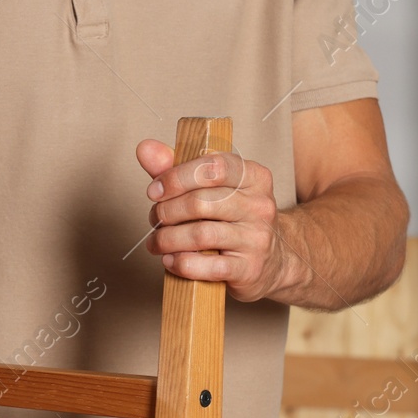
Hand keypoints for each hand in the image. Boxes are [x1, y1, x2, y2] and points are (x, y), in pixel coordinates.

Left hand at [136, 140, 286, 302]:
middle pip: (200, 202)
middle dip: (167, 211)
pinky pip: (209, 266)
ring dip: (168, 239)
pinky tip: (170, 260)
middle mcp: (260, 205)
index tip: (154, 190)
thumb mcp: (213, 189)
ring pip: (201, 234)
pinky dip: (182, 263)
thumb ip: (178, 169)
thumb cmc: (233, 220)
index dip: (176, 177)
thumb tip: (145, 149)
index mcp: (253, 177)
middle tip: (155, 219)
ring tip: (156, 243)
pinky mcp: (250, 269)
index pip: (213, 167)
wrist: (272, 261)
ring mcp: (257, 238)